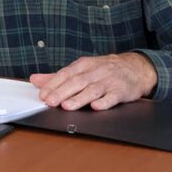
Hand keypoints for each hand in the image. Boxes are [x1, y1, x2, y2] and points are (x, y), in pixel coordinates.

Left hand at [29, 52, 156, 110]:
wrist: (136, 67)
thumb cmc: (105, 70)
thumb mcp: (81, 69)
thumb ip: (58, 76)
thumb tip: (35, 80)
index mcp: (84, 65)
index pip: (65, 74)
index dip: (53, 84)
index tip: (42, 94)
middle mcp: (96, 71)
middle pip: (77, 82)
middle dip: (62, 92)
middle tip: (50, 102)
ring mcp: (109, 81)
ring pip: (92, 89)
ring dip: (79, 98)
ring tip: (67, 106)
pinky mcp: (122, 90)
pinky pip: (113, 96)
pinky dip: (104, 102)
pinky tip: (96, 107)